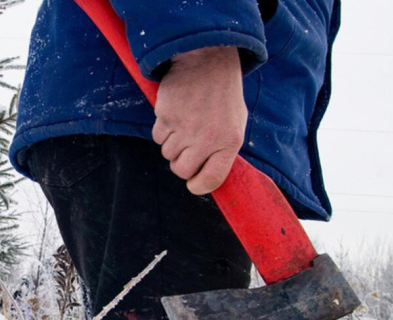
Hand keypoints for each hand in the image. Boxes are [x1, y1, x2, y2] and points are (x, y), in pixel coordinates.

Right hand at [151, 46, 247, 194]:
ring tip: (184, 124)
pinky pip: (157, 136)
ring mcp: (185, 127)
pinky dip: (163, 130)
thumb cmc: (222, 95)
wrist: (207, 60)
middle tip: (187, 149)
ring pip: (167, 154)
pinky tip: (175, 114)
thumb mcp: (235, 123)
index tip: (194, 183)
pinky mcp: (166, 116)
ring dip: (172, 144)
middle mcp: (207, 138)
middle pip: (181, 170)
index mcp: (229, 141)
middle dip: (181, 164)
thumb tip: (205, 176)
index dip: (198, 186)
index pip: (210, 180)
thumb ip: (222, 151)